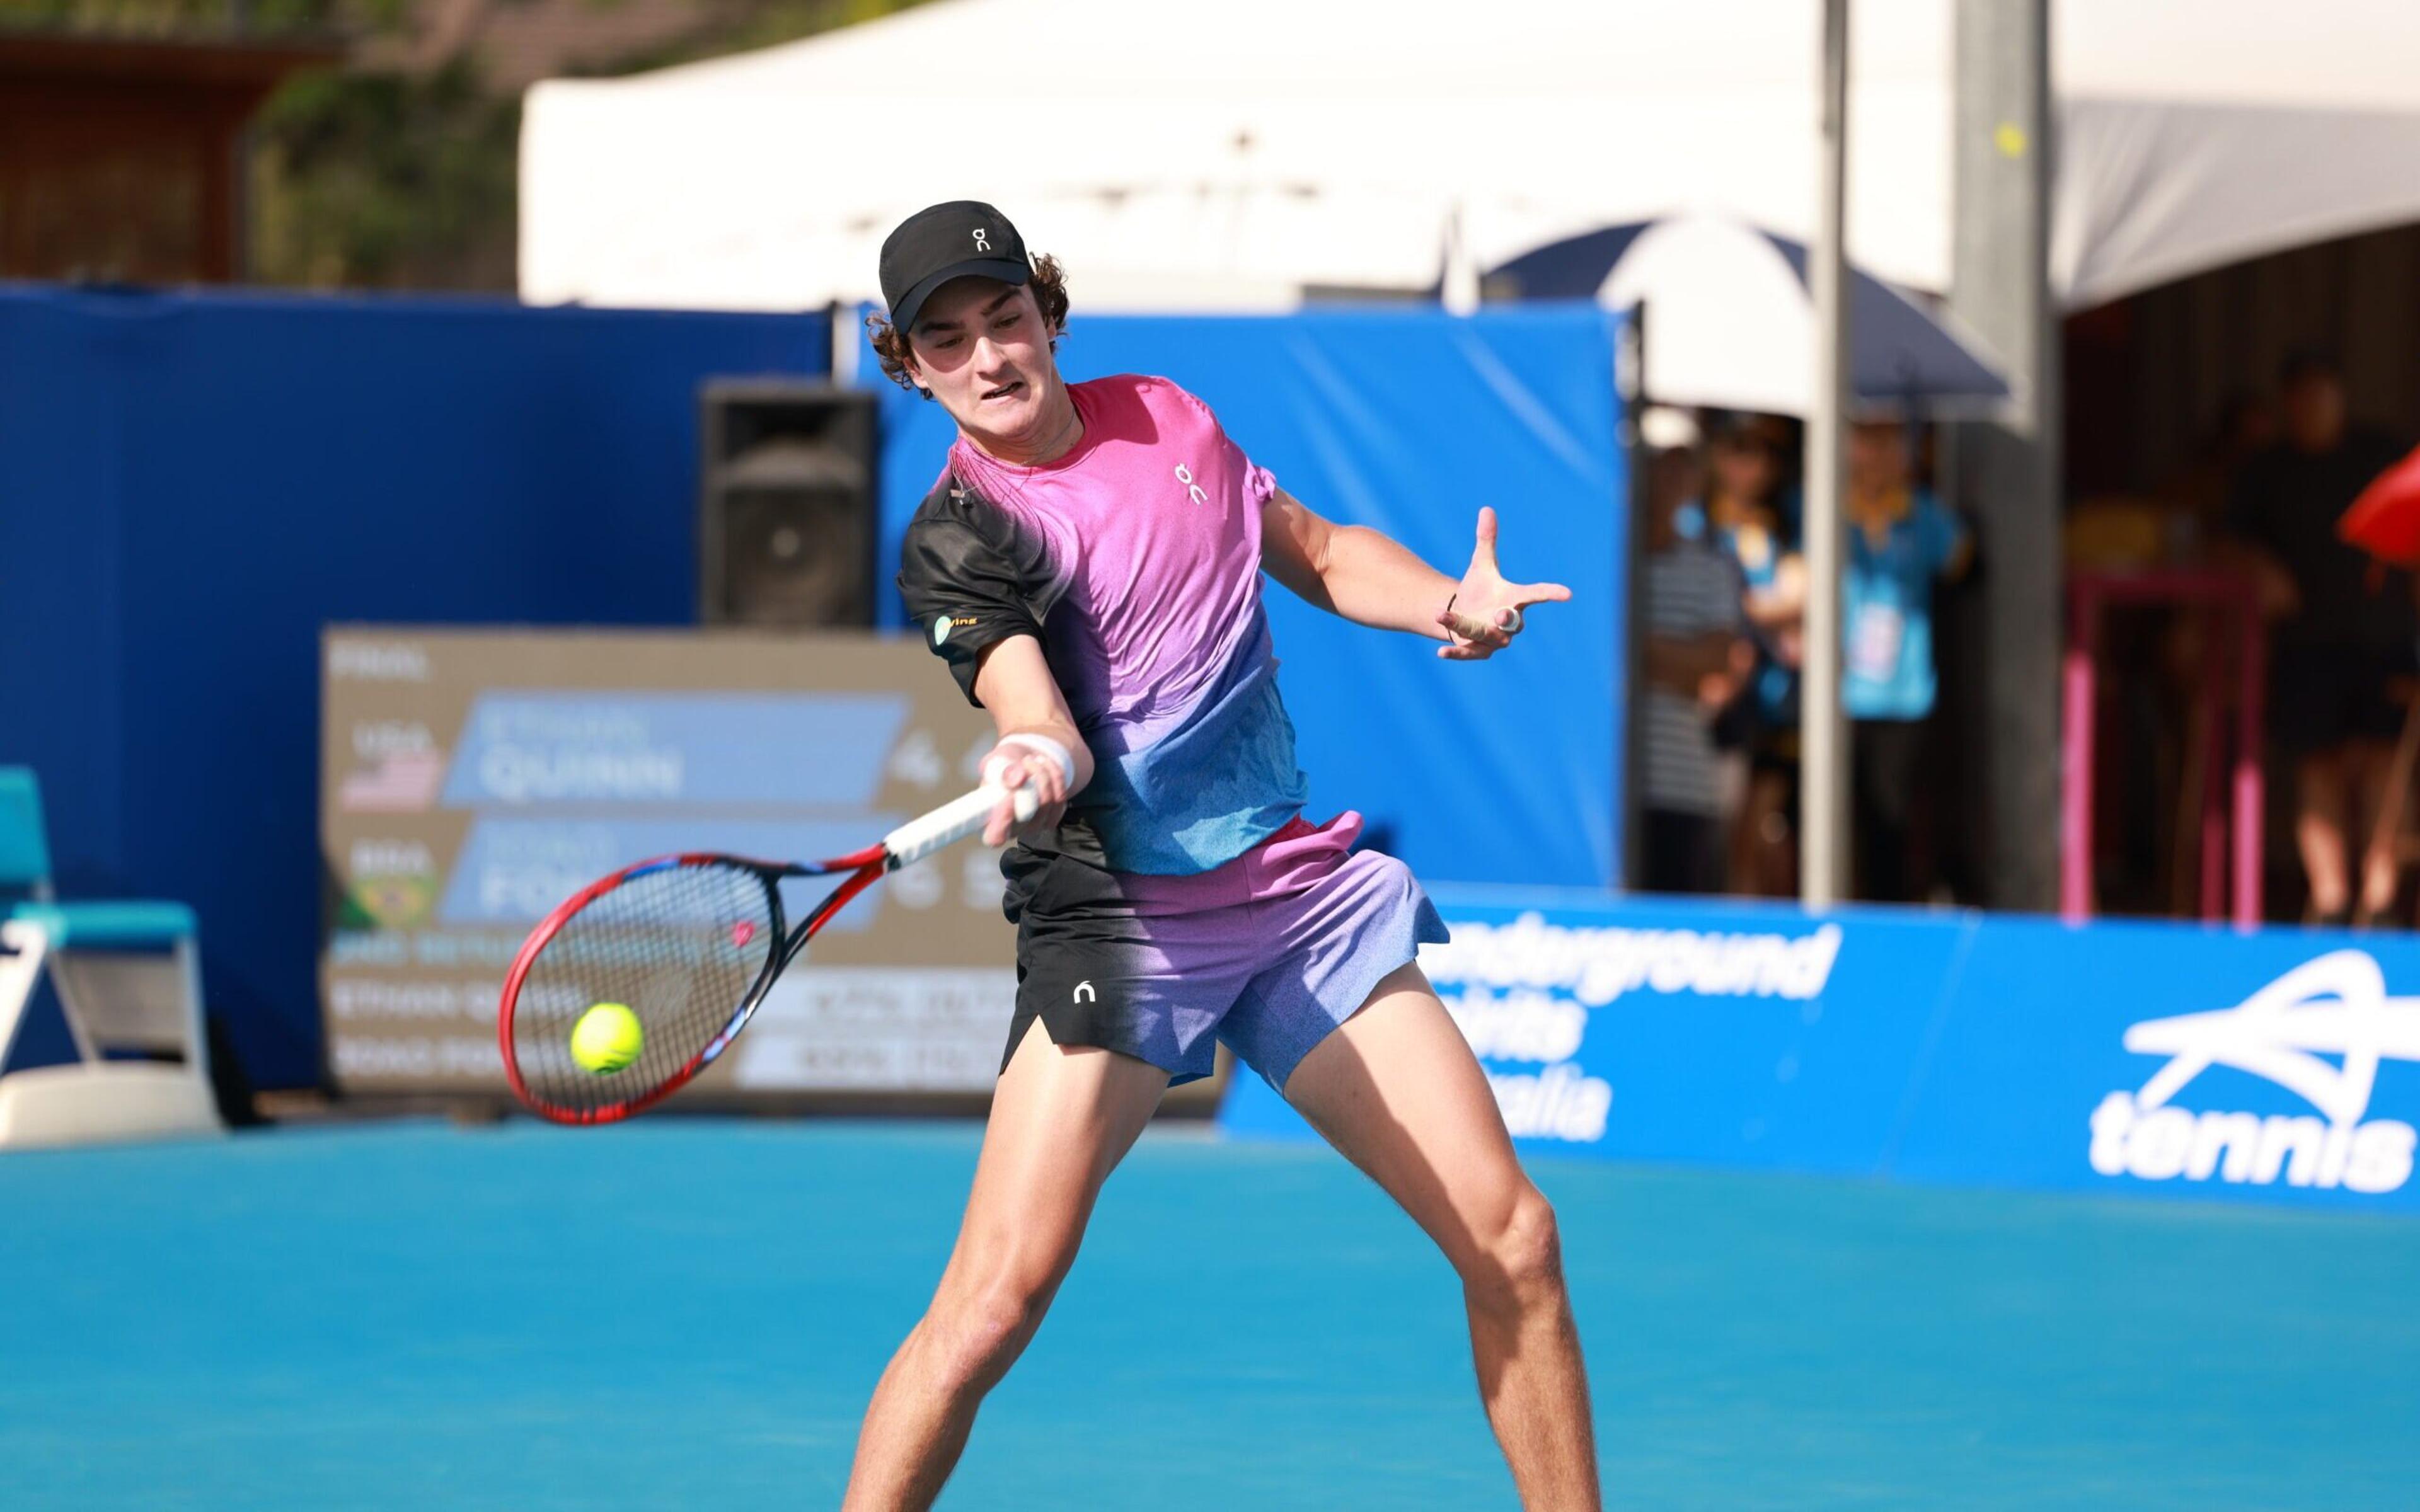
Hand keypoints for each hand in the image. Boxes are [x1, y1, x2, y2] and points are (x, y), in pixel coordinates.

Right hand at [981, 741, 1070, 845]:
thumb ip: (1002, 772)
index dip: (1002, 821)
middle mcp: (1012, 829)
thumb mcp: (995, 762)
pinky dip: (1055, 776)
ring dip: (1042, 774)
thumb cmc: (1002, 765)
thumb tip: (1017, 780)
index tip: (1007, 796)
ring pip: (1046, 803)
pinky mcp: (1052, 817)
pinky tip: (1045, 764)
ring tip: (1031, 759)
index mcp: (989, 821)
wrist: (1023, 760)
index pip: (994, 836)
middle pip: (1026, 815)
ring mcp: (1034, 825)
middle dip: (1028, 783)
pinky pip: (1060, 797)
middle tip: (1024, 762)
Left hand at [1435, 506, 1572, 659]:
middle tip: (1500, 614)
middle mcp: (1508, 621)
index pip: (1537, 594)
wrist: (1462, 612)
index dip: (1552, 593)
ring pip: (1486, 636)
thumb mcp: (1481, 564)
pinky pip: (1469, 653)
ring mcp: (1494, 638)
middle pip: (1514, 623)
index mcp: (1514, 598)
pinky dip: (1456, 653)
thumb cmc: (1479, 588)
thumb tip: (1486, 509)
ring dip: (1466, 626)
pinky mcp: (1477, 650)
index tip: (1567, 593)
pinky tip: (1440, 652)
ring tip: (1441, 614)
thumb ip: (1486, 540)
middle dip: (1508, 619)